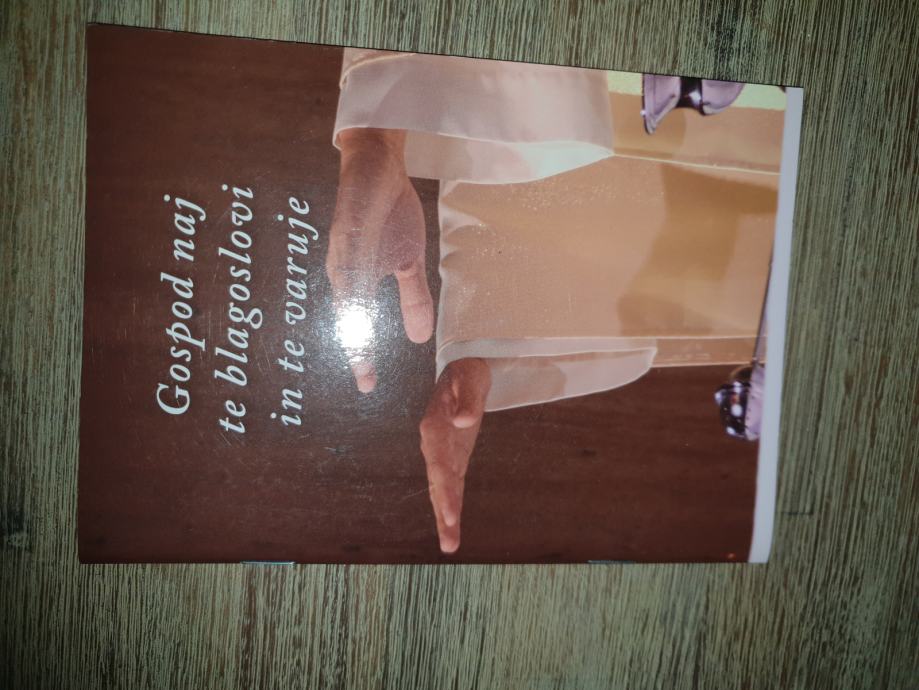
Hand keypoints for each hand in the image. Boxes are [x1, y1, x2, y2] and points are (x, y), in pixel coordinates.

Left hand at [325, 128, 433, 392]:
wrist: (378, 165)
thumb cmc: (389, 214)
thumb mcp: (409, 261)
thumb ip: (412, 298)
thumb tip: (421, 338)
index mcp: (356, 283)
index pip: (358, 326)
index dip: (362, 356)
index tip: (368, 386)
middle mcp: (344, 273)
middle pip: (347, 318)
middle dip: (356, 349)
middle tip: (365, 380)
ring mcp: (343, 252)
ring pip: (346, 295)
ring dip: (353, 322)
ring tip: (361, 352)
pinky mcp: (347, 230)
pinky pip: (351, 261)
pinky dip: (354, 283)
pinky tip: (359, 300)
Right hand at [419, 358, 490, 553]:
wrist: (463, 369)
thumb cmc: (466, 371)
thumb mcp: (469, 378)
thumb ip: (467, 400)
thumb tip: (463, 422)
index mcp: (434, 424)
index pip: (438, 461)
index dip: (443, 488)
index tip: (450, 512)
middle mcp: (433, 443)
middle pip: (436, 481)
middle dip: (443, 510)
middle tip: (449, 539)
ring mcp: (442, 452)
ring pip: (441, 488)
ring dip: (445, 516)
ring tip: (450, 545)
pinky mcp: (453, 456)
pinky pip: (451, 484)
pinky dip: (452, 504)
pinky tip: (452, 526)